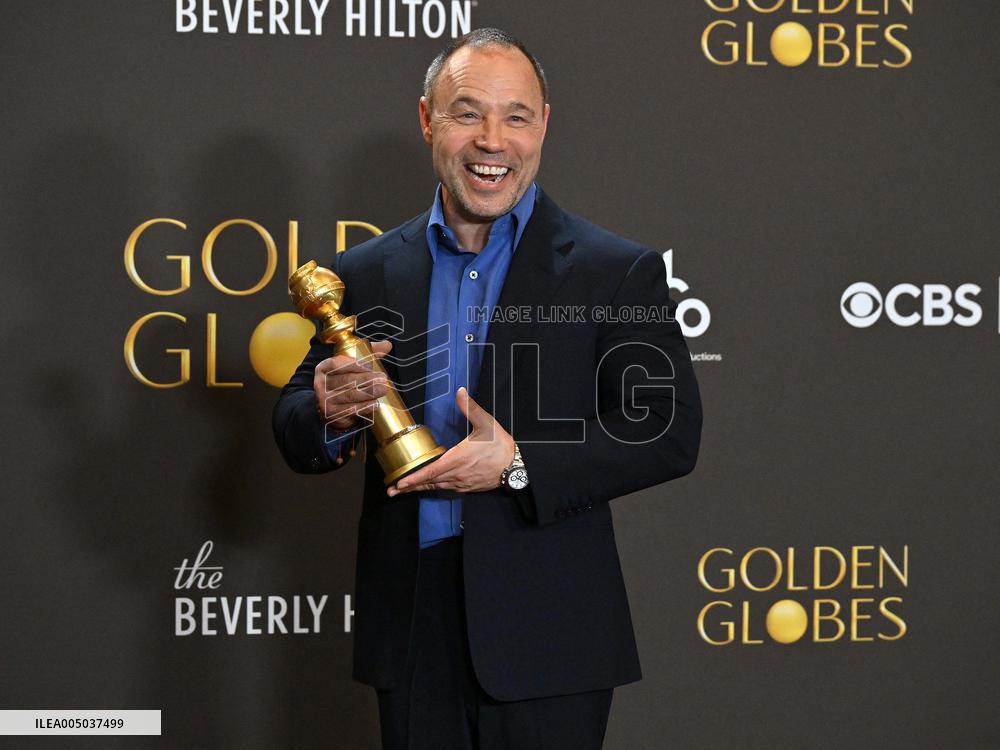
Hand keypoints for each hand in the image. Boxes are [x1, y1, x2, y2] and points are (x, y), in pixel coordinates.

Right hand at [313, 341, 391, 430]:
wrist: (330, 407)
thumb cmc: (343, 382)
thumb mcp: (351, 366)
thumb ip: (367, 355)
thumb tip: (387, 345)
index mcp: (324, 368)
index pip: (337, 364)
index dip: (353, 364)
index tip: (369, 366)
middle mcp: (321, 383)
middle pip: (345, 380)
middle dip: (366, 379)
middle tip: (383, 378)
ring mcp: (324, 399)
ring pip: (349, 395)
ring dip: (368, 392)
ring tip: (383, 390)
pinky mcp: (331, 414)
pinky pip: (350, 410)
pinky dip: (364, 407)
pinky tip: (375, 404)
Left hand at [387, 387, 514, 496]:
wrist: (515, 466)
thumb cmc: (500, 445)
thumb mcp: (486, 423)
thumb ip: (470, 408)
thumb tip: (460, 392)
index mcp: (458, 458)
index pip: (431, 471)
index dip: (414, 478)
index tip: (399, 483)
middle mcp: (457, 473)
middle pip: (429, 482)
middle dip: (409, 487)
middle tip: (392, 491)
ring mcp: (462, 482)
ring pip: (437, 487)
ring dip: (420, 488)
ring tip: (405, 490)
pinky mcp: (468, 487)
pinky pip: (447, 488)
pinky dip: (435, 487)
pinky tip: (429, 485)